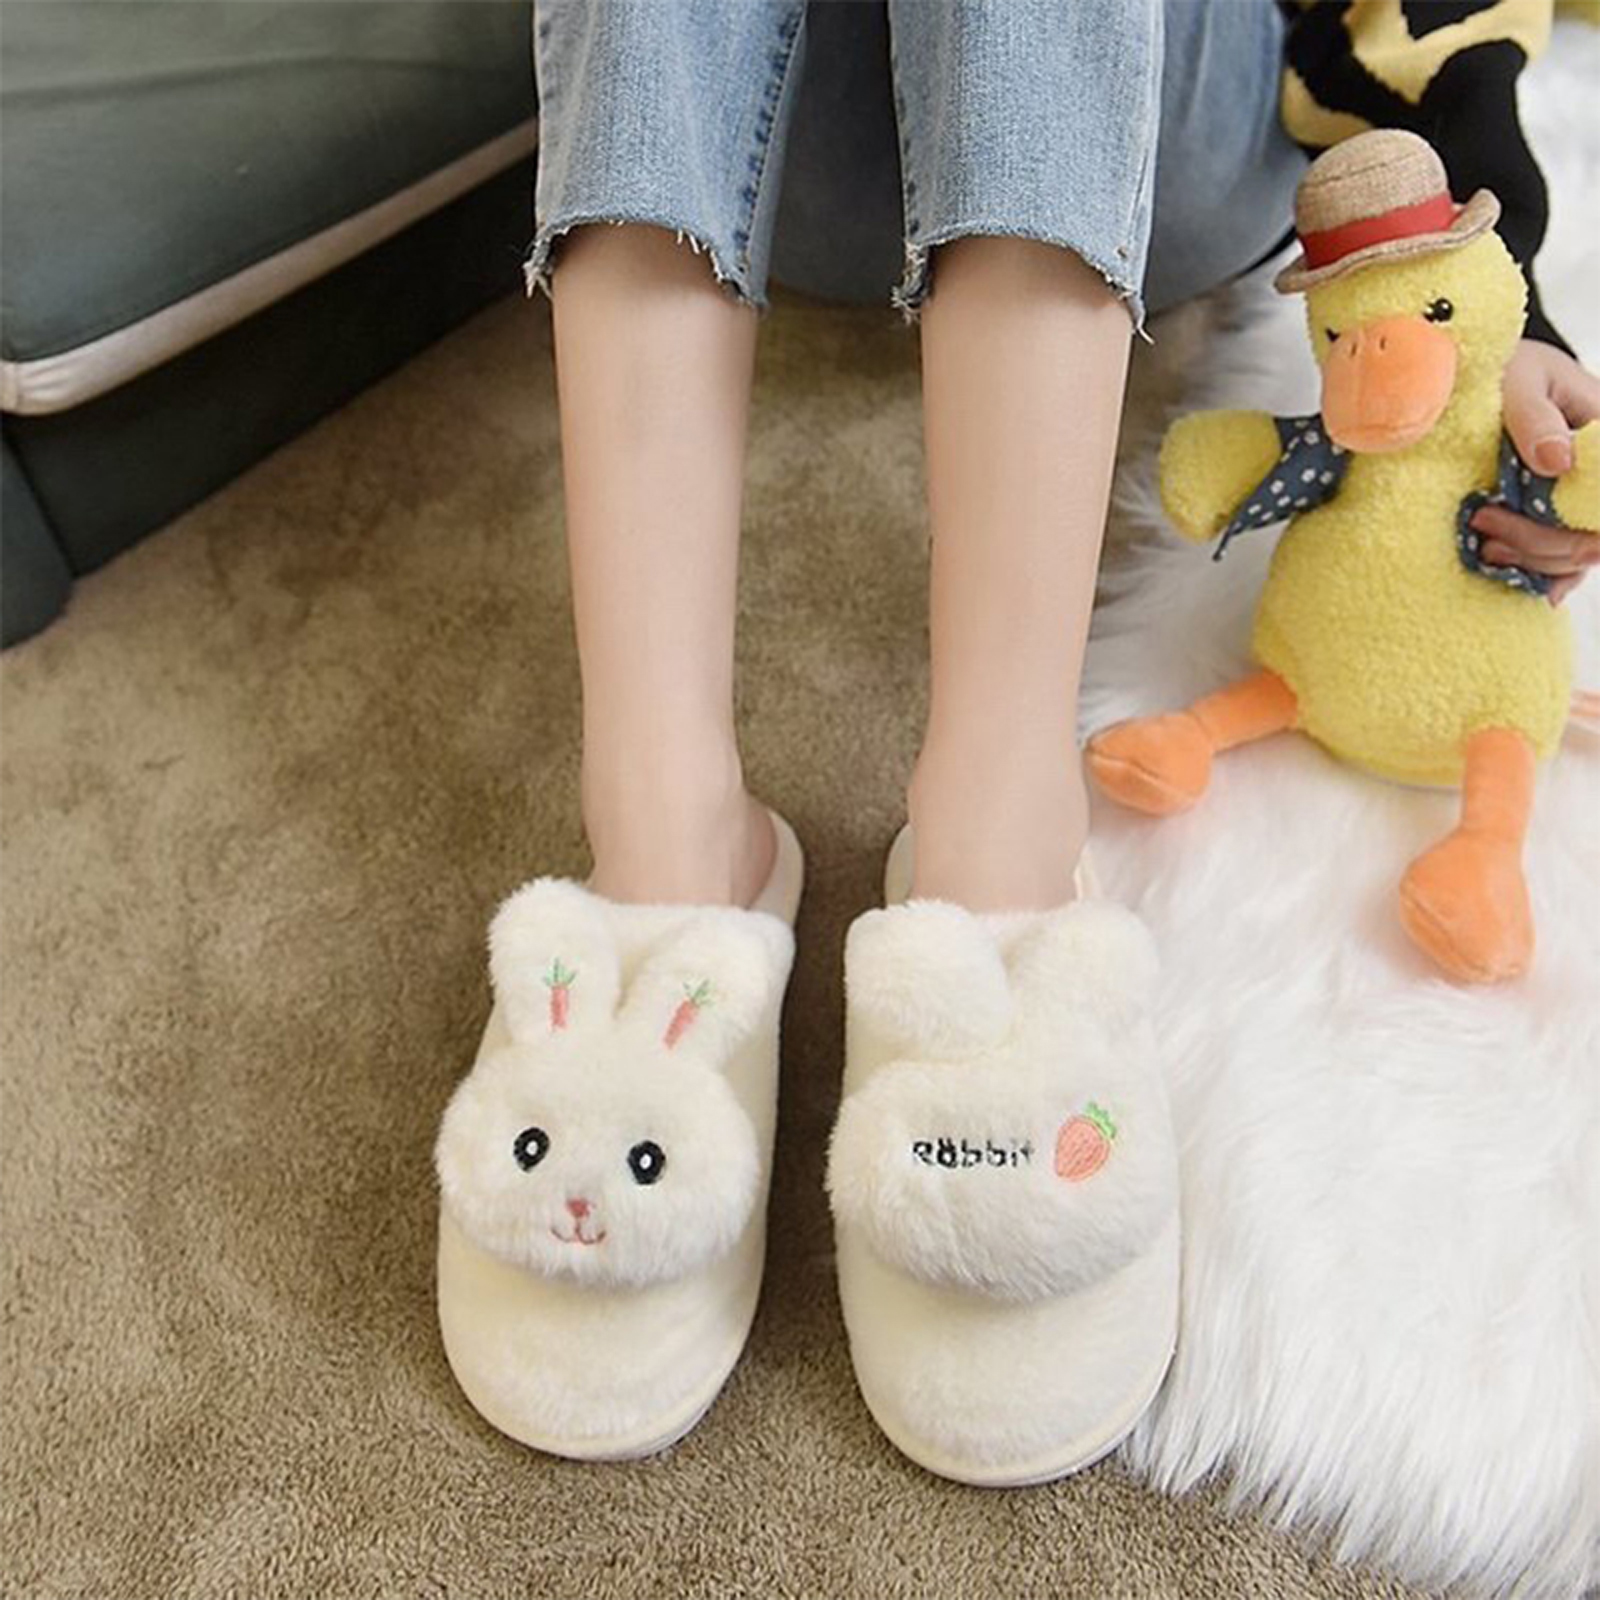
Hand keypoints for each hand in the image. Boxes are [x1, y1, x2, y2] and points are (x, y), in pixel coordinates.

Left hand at [1473, 340, 1599, 604]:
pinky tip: (1502, 571)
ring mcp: (1578, 502)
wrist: (1484, 379)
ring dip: (1529, 560)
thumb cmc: (1509, 369)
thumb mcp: (1520, 380)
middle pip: (1592, 536)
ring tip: (1483, 546)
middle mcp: (1597, 477)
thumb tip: (1558, 461)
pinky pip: (1557, 563)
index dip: (1584, 524)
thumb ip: (1535, 418)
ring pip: (1575, 557)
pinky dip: (1531, 572)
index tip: (1525, 514)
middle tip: (1482, 522)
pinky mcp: (1552, 520)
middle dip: (1539, 541)